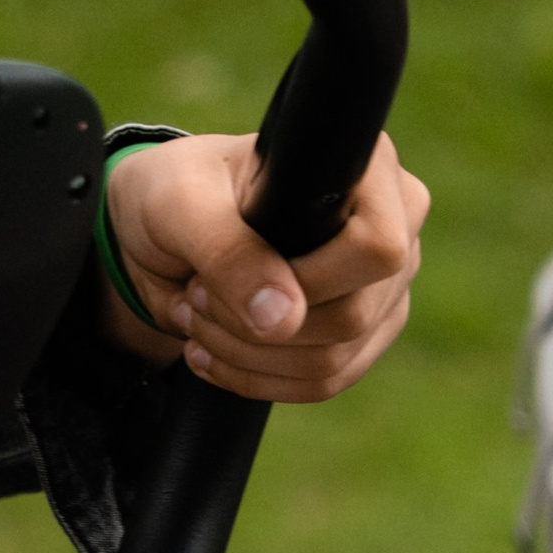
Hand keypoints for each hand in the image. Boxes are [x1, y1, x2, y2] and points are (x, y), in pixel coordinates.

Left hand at [100, 129, 425, 402]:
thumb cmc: (174, 194)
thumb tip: (283, 318)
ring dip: (246, 354)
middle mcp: (393, 225)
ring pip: (335, 359)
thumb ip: (227, 251)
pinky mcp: (365, 331)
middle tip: (193, 295)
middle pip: (352, 315)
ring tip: (195, 315)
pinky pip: (325, 381)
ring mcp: (385, 285)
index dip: (305, 280)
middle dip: (252, 323)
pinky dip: (257, 377)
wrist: (159, 234)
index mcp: (364, 170)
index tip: (223, 276)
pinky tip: (211, 351)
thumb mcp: (180, 206)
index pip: (377, 248)